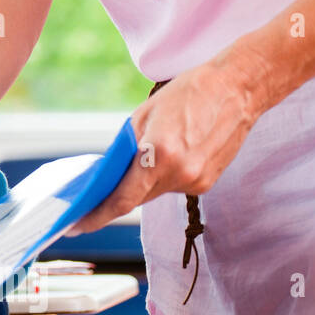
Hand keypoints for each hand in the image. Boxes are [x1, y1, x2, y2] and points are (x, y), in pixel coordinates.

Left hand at [68, 52, 267, 233]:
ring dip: (144, 181)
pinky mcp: (207, 182)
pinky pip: (174, 186)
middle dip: (117, 196)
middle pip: (138, 197)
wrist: (236, 90)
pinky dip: (164, 176)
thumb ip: (125, 149)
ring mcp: (196, 181)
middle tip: (96, 195)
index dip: (97, 216)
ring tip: (147, 155)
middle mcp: (180, 174)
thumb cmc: (186, 95)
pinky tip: (170, 154)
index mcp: (159, 155)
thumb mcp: (143, 116)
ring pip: (156, 192)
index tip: (78, 225)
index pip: (123, 199)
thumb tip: (108, 175)